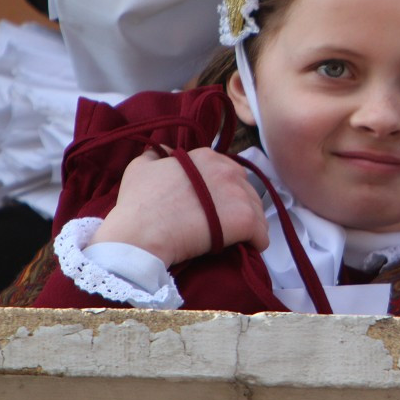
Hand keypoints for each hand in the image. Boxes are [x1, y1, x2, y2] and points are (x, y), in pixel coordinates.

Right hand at [92, 147, 269, 266]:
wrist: (140, 236)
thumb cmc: (137, 205)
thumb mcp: (141, 168)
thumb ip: (158, 155)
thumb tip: (166, 151)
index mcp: (206, 157)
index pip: (228, 171)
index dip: (222, 191)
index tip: (214, 205)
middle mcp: (227, 170)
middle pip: (246, 189)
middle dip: (239, 205)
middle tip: (225, 223)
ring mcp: (237, 194)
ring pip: (256, 211)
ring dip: (250, 224)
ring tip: (237, 238)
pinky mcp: (244, 220)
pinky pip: (261, 234)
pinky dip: (257, 241)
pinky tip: (247, 247)